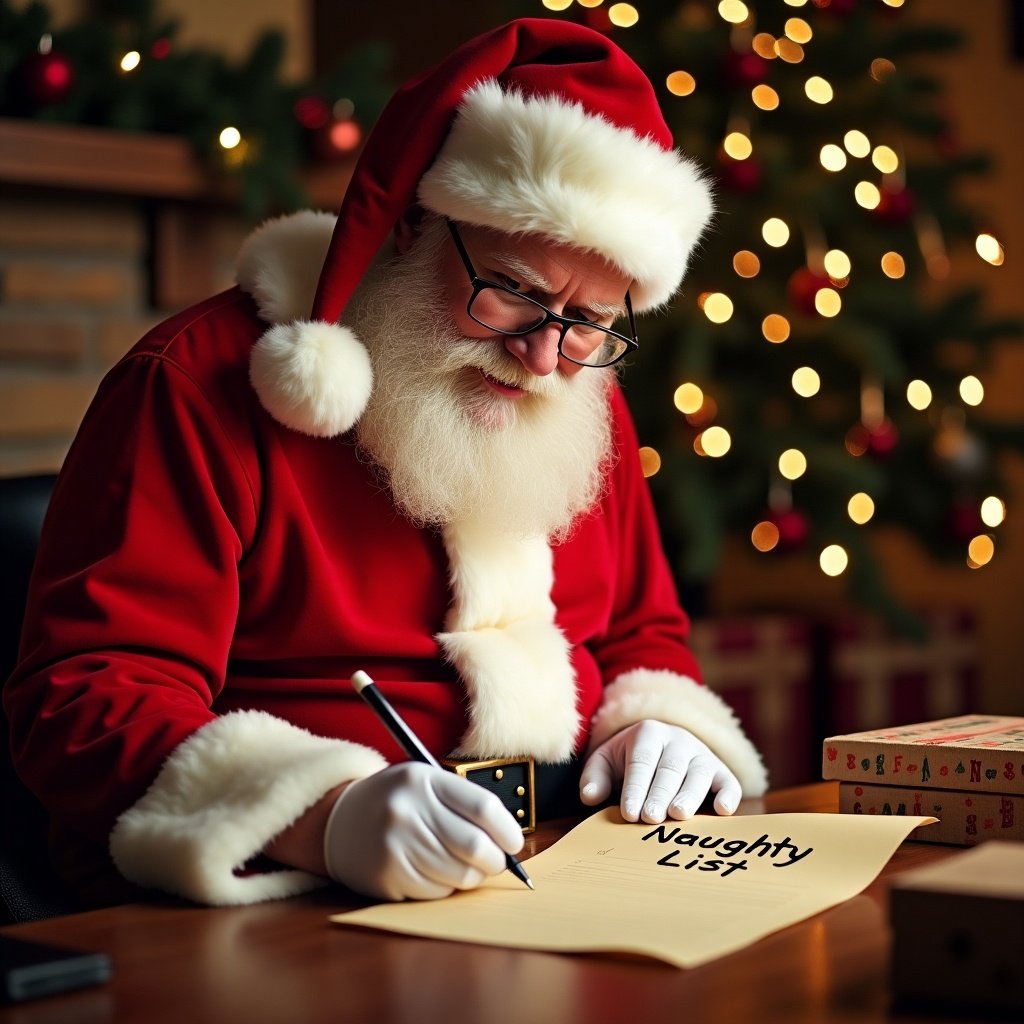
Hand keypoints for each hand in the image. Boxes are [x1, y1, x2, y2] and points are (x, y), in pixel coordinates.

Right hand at [323, 762, 523, 900]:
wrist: (337, 821)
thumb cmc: (396, 802)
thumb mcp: (425, 784)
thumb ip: (462, 804)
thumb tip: (507, 841)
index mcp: (424, 780)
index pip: (483, 807)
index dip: (508, 830)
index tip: (514, 842)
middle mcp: (409, 810)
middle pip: (475, 846)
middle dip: (496, 861)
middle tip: (497, 862)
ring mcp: (396, 844)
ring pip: (460, 875)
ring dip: (472, 877)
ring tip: (465, 867)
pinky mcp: (388, 875)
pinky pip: (438, 892)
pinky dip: (447, 888)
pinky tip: (435, 873)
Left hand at [580, 720, 740, 823]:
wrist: (662, 742)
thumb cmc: (630, 758)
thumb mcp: (606, 760)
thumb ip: (594, 776)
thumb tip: (589, 797)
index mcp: (649, 733)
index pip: (641, 760)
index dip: (635, 787)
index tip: (629, 813)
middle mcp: (679, 740)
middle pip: (670, 768)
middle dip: (660, 794)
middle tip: (650, 818)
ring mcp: (702, 754)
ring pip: (700, 773)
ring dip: (690, 794)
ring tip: (679, 815)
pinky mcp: (721, 771)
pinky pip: (729, 781)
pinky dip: (728, 795)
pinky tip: (722, 811)